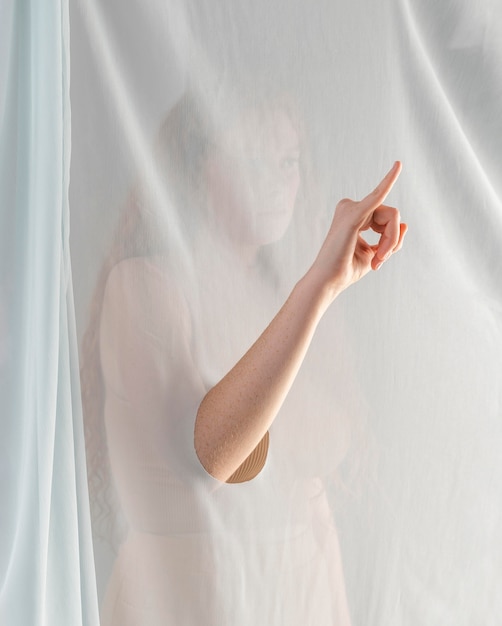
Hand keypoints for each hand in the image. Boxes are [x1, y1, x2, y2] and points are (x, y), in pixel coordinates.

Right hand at [312, 161, 406, 296]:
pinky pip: (377, 197)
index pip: (386, 218)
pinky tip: (397, 167)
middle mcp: (350, 207)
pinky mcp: (353, 215)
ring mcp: (350, 209)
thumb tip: (405, 224)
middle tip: (379, 262)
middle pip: (391, 216)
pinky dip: (388, 181)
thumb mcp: (375, 253)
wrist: (328, 281)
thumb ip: (390, 239)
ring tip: (378, 260)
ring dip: (391, 240)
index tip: (380, 260)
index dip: (390, 239)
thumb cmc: (345, 269)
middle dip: (392, 240)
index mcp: (355, 215)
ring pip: (391, 216)